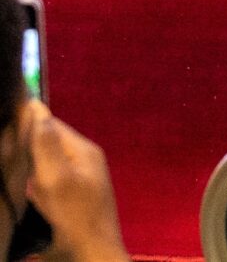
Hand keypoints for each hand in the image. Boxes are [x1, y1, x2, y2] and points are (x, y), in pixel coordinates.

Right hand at [15, 101, 129, 261]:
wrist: (90, 254)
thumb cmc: (74, 216)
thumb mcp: (57, 178)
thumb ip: (46, 145)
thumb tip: (37, 107)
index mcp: (84, 150)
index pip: (52, 125)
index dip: (28, 122)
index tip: (3, 124)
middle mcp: (82, 162)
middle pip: (48, 144)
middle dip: (26, 146)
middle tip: (3, 148)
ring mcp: (77, 181)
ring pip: (45, 164)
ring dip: (27, 165)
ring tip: (7, 164)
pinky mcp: (69, 200)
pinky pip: (46, 182)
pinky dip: (31, 183)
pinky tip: (19, 189)